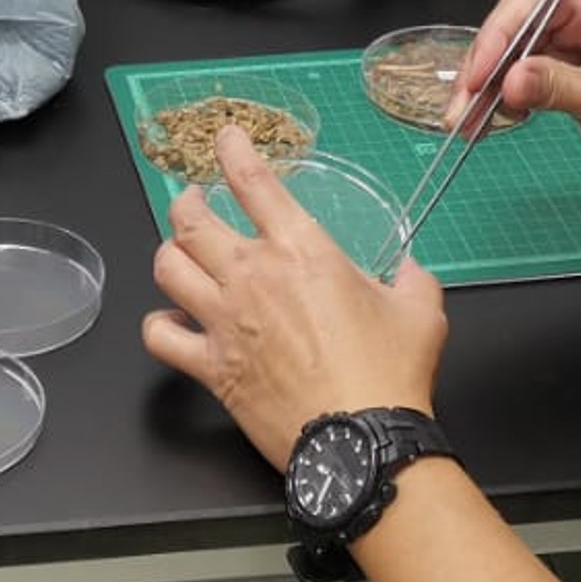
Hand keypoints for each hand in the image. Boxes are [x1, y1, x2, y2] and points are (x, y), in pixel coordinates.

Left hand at [142, 125, 447, 472]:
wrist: (362, 441)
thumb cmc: (390, 377)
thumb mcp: (421, 311)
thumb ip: (412, 279)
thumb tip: (411, 270)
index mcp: (303, 251)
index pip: (254, 182)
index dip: (234, 151)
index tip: (225, 139)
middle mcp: (254, 277)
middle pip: (191, 220)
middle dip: (187, 203)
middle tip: (193, 202)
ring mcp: (225, 321)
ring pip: (167, 266)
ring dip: (169, 254)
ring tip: (178, 253)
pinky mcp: (212, 367)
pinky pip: (160, 335)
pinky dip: (159, 324)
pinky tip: (172, 321)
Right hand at [466, 0, 580, 168]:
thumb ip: (555, 87)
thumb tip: (506, 81)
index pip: (527, 6)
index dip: (494, 42)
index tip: (477, 80)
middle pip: (514, 29)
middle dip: (484, 69)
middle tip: (461, 111)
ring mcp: (578, 39)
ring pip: (517, 54)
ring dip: (491, 88)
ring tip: (470, 123)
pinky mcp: (576, 66)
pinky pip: (531, 74)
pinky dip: (510, 96)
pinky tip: (497, 118)